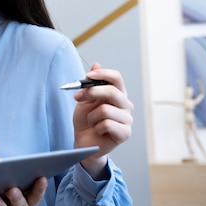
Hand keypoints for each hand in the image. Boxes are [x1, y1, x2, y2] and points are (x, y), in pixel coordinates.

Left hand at [72, 63, 133, 177]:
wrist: (83, 142)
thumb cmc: (86, 121)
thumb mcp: (84, 100)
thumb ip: (90, 84)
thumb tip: (96, 64)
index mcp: (117, 94)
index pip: (116, 78)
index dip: (103, 74)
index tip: (87, 76)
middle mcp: (126, 105)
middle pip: (112, 91)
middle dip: (91, 93)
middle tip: (78, 97)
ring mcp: (127, 119)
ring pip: (105, 109)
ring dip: (92, 116)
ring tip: (92, 122)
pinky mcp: (125, 133)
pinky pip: (107, 124)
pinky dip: (96, 127)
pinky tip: (97, 130)